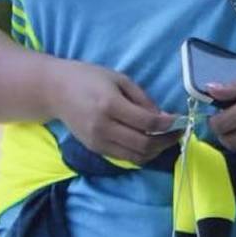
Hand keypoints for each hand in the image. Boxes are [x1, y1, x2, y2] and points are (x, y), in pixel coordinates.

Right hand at [47, 59, 180, 163]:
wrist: (55, 90)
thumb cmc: (90, 78)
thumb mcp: (120, 79)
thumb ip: (143, 99)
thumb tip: (163, 117)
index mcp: (110, 105)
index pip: (147, 123)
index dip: (168, 124)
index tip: (180, 120)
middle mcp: (103, 127)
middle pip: (144, 144)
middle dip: (166, 141)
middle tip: (179, 133)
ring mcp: (97, 141)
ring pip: (135, 156)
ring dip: (156, 151)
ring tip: (166, 140)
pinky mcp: (94, 149)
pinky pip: (124, 157)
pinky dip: (141, 153)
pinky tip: (150, 143)